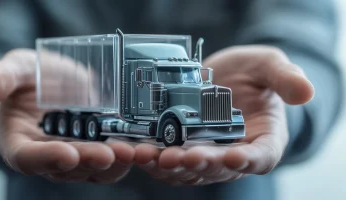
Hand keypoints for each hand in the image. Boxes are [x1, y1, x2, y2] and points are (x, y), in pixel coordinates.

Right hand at [0, 49, 134, 182]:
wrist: (57, 80)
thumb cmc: (31, 77)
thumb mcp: (17, 68)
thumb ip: (3, 77)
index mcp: (19, 142)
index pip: (28, 157)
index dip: (47, 158)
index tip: (68, 152)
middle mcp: (48, 156)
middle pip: (68, 168)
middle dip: (91, 161)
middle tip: (111, 153)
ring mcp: (75, 156)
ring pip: (95, 170)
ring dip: (116, 163)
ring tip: (136, 151)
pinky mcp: (97, 149)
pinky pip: (113, 160)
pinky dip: (128, 156)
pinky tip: (144, 147)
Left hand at [134, 46, 313, 184]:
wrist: (225, 76)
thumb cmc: (253, 74)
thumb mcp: (269, 66)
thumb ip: (285, 77)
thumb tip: (305, 91)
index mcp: (263, 140)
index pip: (260, 157)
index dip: (248, 161)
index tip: (233, 157)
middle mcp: (234, 153)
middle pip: (218, 168)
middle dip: (198, 164)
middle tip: (178, 157)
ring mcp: (206, 153)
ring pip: (190, 169)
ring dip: (170, 166)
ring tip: (150, 155)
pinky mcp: (183, 147)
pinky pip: (169, 160)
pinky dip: (154, 158)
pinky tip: (138, 150)